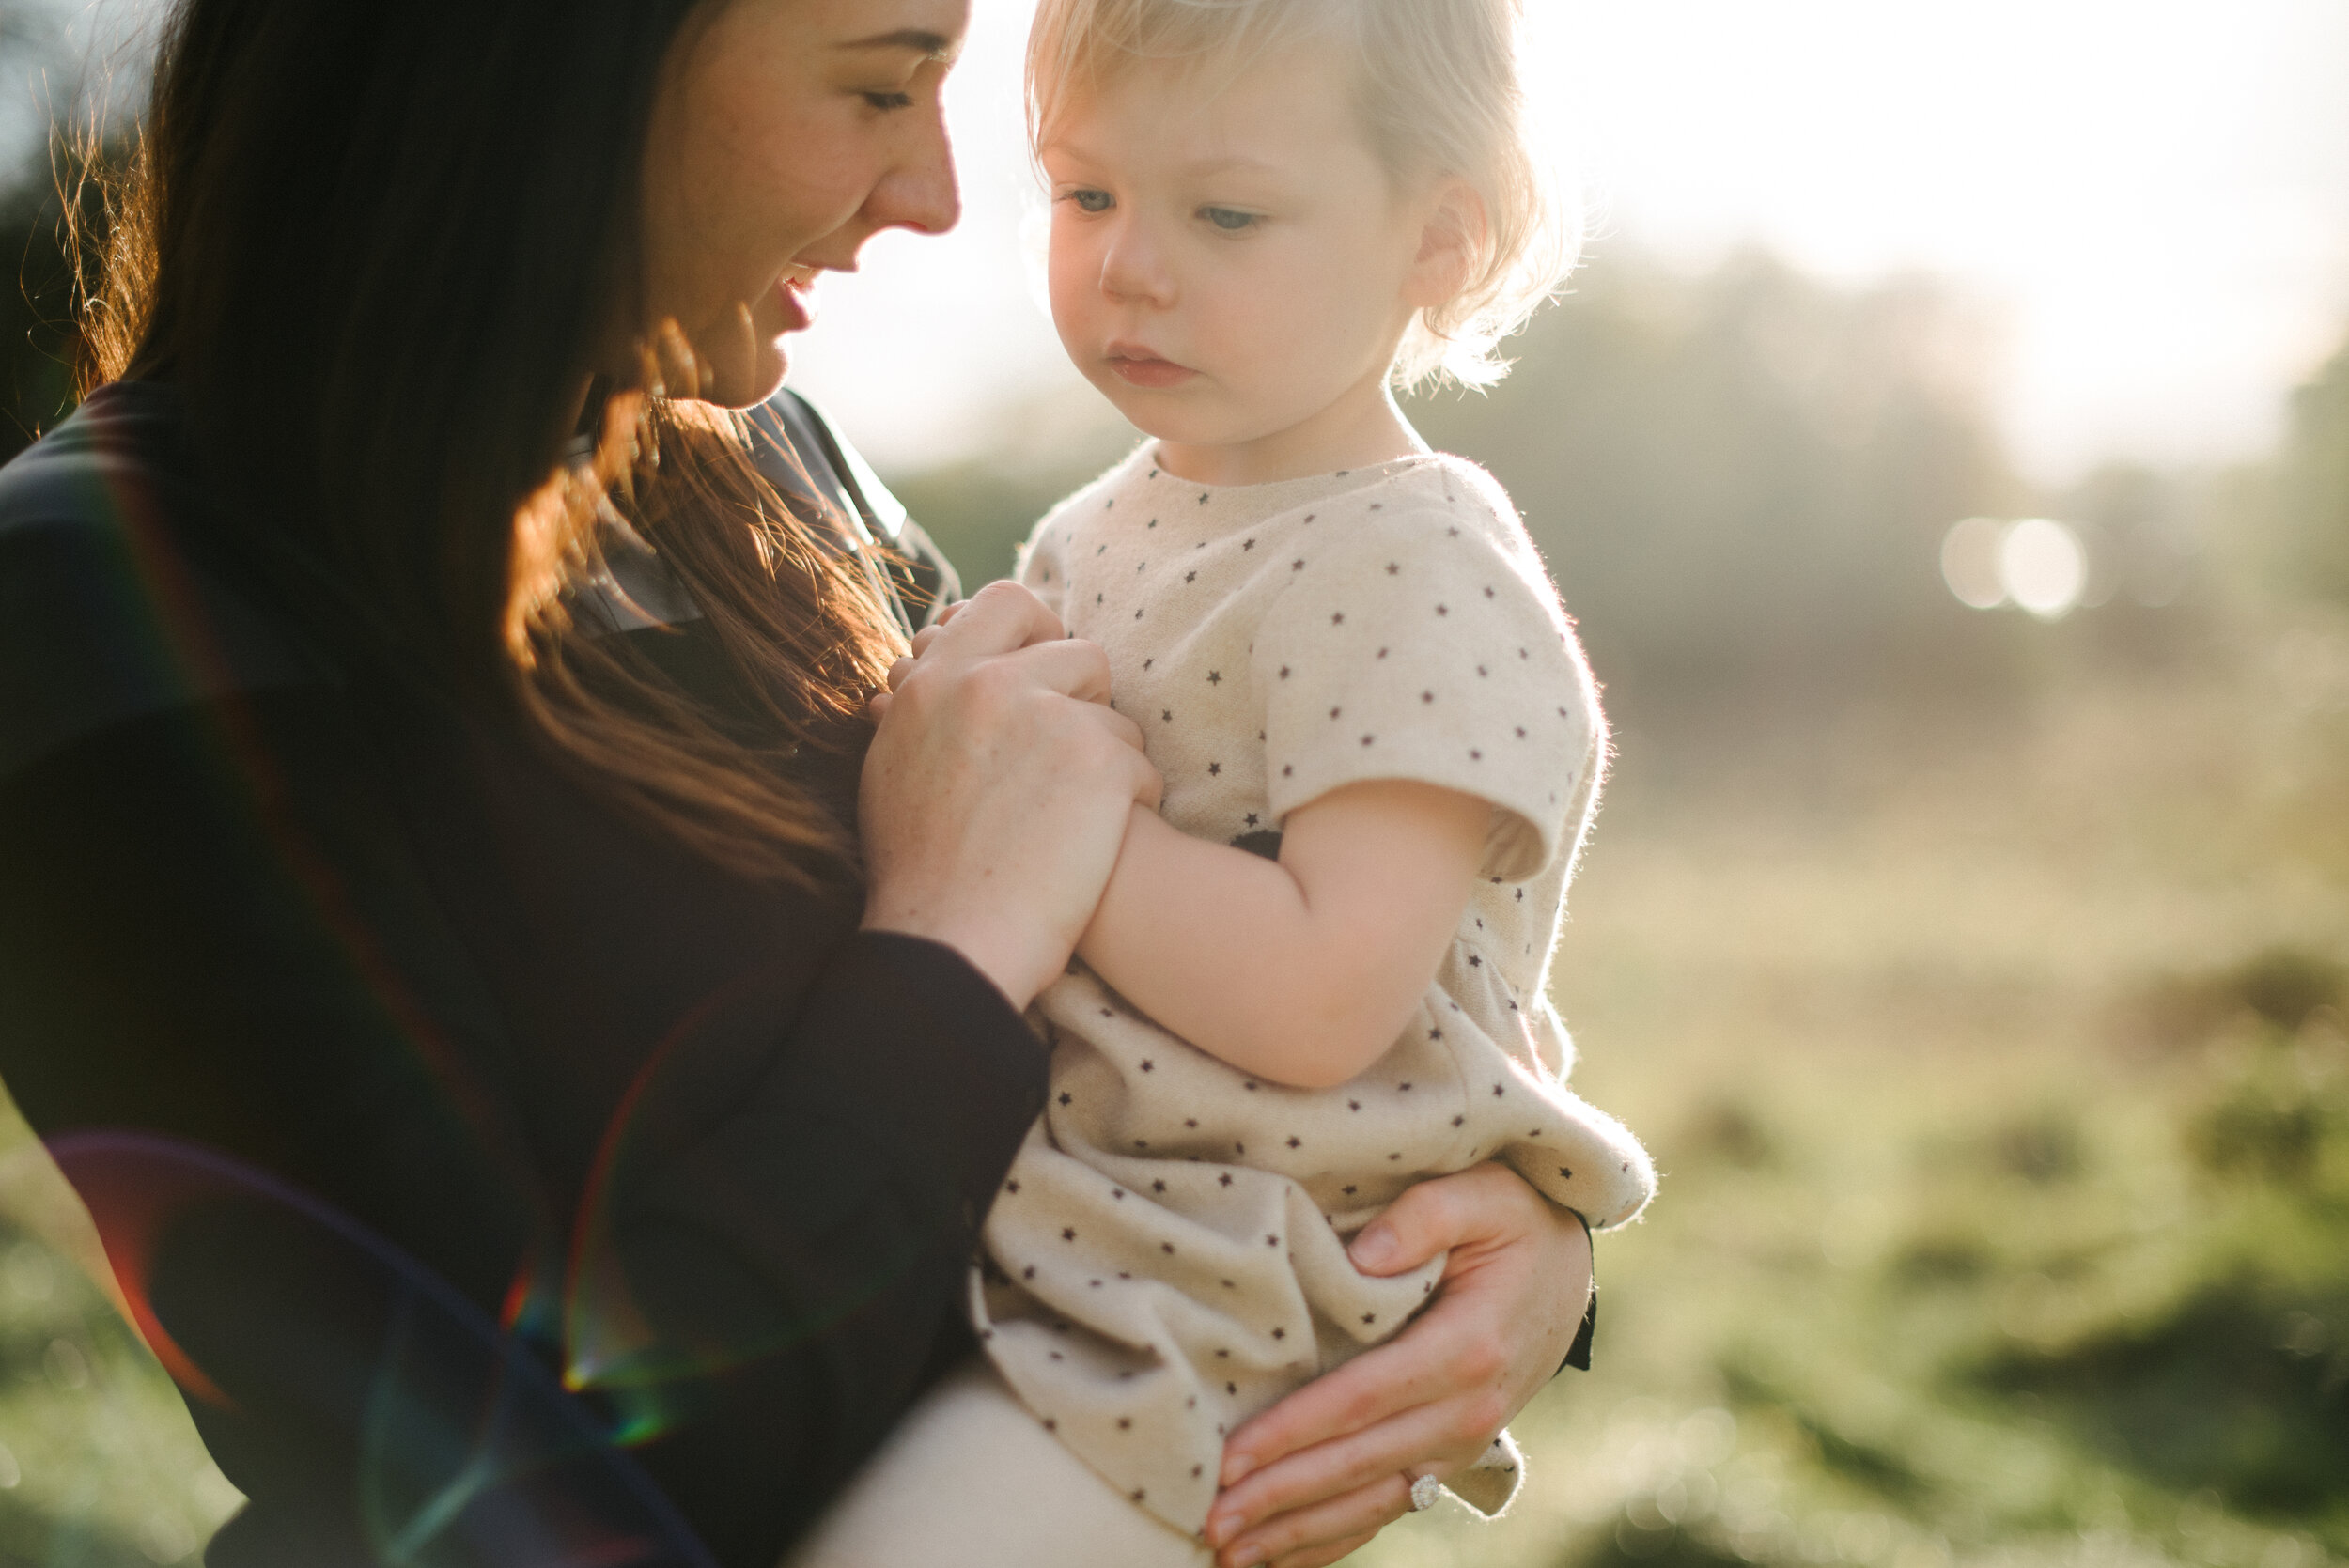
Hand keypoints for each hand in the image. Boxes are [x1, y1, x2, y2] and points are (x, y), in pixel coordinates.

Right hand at [859, 581, 1159, 1010]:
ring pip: (1118, 718)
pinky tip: (1095, 848)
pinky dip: (1131, 807)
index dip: (1041, 634)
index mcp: (937, 679)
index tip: (1047, 677)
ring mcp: (1048, 718)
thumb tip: (938, 654)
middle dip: (1088, 706)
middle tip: (1073, 764)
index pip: (1008, 602)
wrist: (949, 941)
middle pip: (1082, 655)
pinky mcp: (1100, 762)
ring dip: (1109, 764)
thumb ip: (927, 702)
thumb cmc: (919, 871)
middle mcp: (990, 683)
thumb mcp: (895, 762)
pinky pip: (1143, 766)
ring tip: (1074, 822)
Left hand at [1202, 1164, 1591, 1567]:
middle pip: (1360, 1464)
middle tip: (1211, 1518)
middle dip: (1281, 1496)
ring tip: (1230, 1552)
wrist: (1568, 1268)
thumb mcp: (1482, 1193)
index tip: (1232, 1457)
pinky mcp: (1454, 1456)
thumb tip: (1364, 1254)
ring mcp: (1464, 1442)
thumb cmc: (1512, 1217)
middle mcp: (1470, 1410)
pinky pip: (1393, 1508)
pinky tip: (1283, 1558)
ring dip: (1300, 1531)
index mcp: (1467, 1347)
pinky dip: (1338, 1539)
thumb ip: (1426, 1213)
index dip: (1294, 1432)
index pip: (1363, 1400)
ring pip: (1373, 1502)